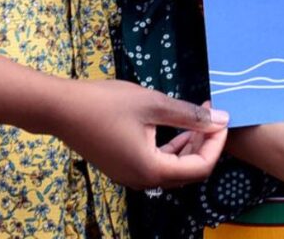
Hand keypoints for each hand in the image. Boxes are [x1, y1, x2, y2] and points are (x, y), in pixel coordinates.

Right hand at [51, 80, 228, 189]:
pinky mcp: (121, 167)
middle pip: (188, 172)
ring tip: (196, 118)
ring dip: (189, 147)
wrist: (61, 109)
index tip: (222, 117)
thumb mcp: (154, 104)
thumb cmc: (107, 103)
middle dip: (204, 144)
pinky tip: (175, 128)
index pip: (200, 167)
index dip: (216, 144)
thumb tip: (222, 120)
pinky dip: (171, 149)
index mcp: (151, 170)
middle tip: (210, 114)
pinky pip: (156, 165)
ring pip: (172, 169)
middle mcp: (142, 181)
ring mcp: (130, 176)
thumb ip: (190, 115)